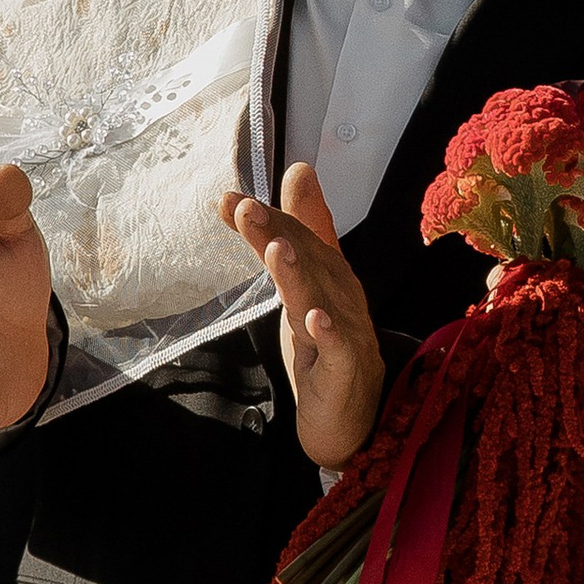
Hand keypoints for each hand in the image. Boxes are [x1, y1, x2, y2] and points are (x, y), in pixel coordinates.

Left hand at [222, 162, 385, 468]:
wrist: (352, 412)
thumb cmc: (327, 342)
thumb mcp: (306, 283)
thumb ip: (296, 228)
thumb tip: (296, 171)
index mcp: (329, 274)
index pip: (300, 237)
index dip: (269, 218)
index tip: (231, 200)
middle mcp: (339, 296)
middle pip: (306, 261)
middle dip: (277, 233)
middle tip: (247, 209)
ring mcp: (345, 332)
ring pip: (318, 299)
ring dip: (298, 274)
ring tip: (277, 249)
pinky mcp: (343, 369)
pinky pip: (336, 351)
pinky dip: (327, 335)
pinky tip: (314, 320)